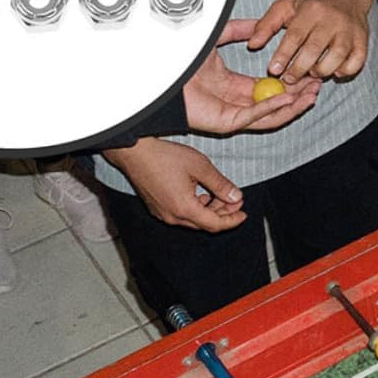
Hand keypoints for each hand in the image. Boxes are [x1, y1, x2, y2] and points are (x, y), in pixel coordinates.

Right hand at [104, 138, 244, 232]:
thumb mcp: (200, 167)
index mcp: (184, 209)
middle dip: (223, 213)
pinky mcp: (156, 208)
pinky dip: (195, 207)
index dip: (233, 220)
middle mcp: (172, 216)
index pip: (215, 224)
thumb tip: (236, 197)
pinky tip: (201, 194)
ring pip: (193, 219)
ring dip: (209, 210)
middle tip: (235, 199)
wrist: (134, 152)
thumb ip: (221, 185)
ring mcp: (162, 213)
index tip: (244, 214)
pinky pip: (181, 214)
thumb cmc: (164, 156)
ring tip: (219, 194)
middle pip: (205, 223)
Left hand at [184, 18, 321, 133]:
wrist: (165, 73)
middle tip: (318, 84)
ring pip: (271, 115)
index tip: (308, 72)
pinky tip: (288, 99)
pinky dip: (273, 108)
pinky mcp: (227, 123)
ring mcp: (233, 115)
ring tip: (311, 94)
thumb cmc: (184, 60)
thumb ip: (238, 30)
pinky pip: (256, 116)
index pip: (271, 88)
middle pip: (276, 104)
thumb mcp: (218, 38)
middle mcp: (237, 103)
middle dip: (299, 95)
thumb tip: (258, 23)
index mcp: (235, 86)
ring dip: (293, 105)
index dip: (291, 81)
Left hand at [245, 0, 369, 83]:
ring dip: (321, 71)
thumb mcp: (286, 7)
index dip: (283, 55)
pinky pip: (356, 62)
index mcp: (311, 10)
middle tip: (288, 79)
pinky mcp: (363, 41)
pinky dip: (344, 71)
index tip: (273, 70)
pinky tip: (333, 71)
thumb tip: (252, 44)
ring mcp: (349, 31)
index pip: (295, 35)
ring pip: (337, 57)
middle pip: (315, 49)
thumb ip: (266, 24)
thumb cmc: (313, 4)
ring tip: (311, 74)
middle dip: (299, 68)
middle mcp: (332, 20)